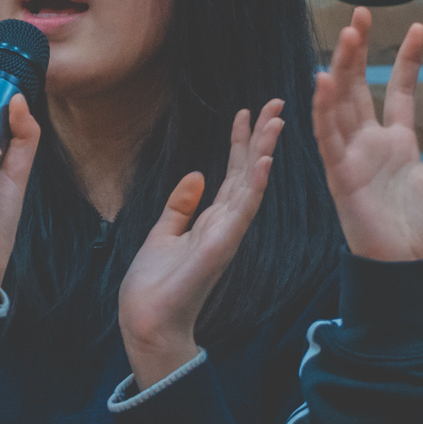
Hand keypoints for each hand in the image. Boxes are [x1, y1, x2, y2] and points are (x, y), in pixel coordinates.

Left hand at [118, 101, 285, 386]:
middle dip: (261, 137)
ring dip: (264, 152)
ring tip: (275, 120)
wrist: (146, 321)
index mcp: (213, 221)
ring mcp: (227, 235)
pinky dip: (253, 184)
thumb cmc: (154, 285)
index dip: (240, 142)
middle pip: (248, 173)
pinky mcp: (220, 247)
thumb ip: (181, 206)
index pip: (232, 173)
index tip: (246, 111)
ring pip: (251, 185)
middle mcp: (226, 225)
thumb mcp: (164, 233)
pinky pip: (242, 210)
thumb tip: (197, 175)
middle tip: (275, 102)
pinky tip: (262, 160)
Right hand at [313, 10, 422, 262]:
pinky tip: (323, 79)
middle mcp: (370, 144)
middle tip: (359, 14)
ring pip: (340, 103)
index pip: (397, 91)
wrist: (409, 270)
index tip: (416, 27)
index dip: (405, 60)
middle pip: (359, 87)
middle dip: (358, 51)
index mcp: (398, 145)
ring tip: (346, 35)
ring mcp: (352, 156)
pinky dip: (323, 108)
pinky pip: (326, 136)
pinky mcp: (339, 173)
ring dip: (340, 68)